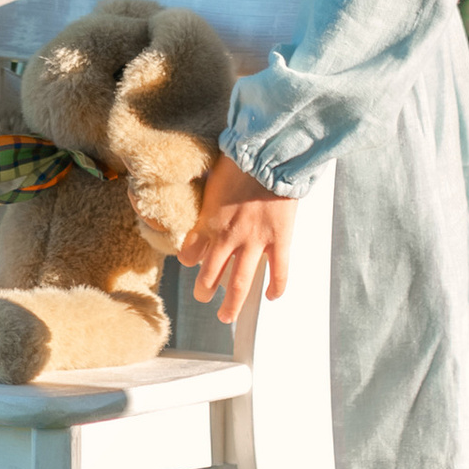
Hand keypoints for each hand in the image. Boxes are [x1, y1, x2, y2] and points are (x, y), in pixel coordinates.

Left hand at [183, 156, 297, 327]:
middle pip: (210, 276)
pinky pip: (278, 272)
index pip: (189, 254)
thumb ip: (206, 202)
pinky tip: (272, 297)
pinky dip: (276, 287)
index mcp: (208, 221)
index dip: (189, 261)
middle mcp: (228, 237)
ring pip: (240, 284)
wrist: (268, 152)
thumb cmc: (240, 161)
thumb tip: (204, 205)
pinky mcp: (279, 239)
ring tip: (226, 316)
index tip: (192, 263)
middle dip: (204, 292)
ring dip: (231, 304)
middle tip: (203, 298)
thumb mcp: (211, 181)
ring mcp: (255, 241)